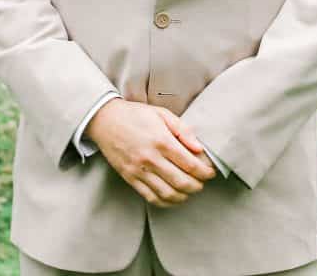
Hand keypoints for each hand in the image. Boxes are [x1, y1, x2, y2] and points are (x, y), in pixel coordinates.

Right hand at [85, 99, 216, 207]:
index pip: (190, 164)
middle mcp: (151, 158)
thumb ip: (182, 130)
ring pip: (168, 193)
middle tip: (203, 182)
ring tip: (190, 190)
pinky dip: (166, 202)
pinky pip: (151, 197)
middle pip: (182, 182)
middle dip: (198, 185)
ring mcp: (139, 171)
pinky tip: (173, 197)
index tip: (211, 172)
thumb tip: (199, 148)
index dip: (205, 171)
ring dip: (184, 196)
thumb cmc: (135, 115)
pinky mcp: (130, 178)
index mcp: (161, 140)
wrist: (105, 121)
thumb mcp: (161, 114)